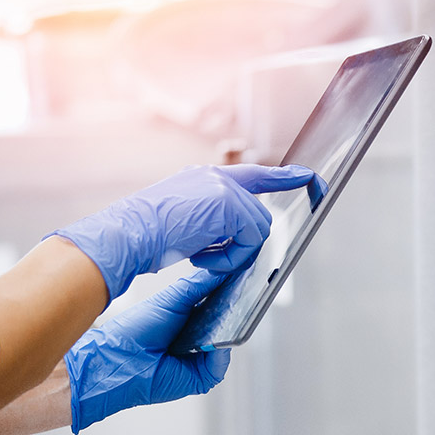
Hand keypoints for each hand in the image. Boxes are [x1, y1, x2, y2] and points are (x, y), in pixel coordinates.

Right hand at [50, 163, 313, 300]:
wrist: (125, 235)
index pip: (252, 175)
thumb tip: (232, 241)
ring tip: (199, 257)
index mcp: (203, 179)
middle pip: (258, 214)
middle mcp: (216, 177)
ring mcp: (224, 188)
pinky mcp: (229, 204)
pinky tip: (201, 258)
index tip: (309, 176)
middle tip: (208, 255)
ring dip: (232, 253)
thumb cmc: (142, 238)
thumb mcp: (180, 224)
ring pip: (257, 229)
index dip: (281, 177)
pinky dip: (230, 258)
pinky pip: (251, 240)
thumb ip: (209, 223)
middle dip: (243, 242)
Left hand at [65, 270, 232, 432]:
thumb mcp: (171, 300)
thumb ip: (199, 285)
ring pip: (227, 344)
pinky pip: (220, 366)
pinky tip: (215, 342)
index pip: (221, 304)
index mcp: (192, 318)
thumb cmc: (135, 330)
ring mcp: (201, 358)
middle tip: (244, 294)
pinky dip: (220, 355)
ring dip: (230, 332)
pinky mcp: (201, 377)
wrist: (117, 359)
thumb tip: (224, 270)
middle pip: (228, 324)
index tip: (242, 277)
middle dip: (235, 311)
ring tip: (230, 316)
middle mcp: (199, 338)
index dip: (231, 292)